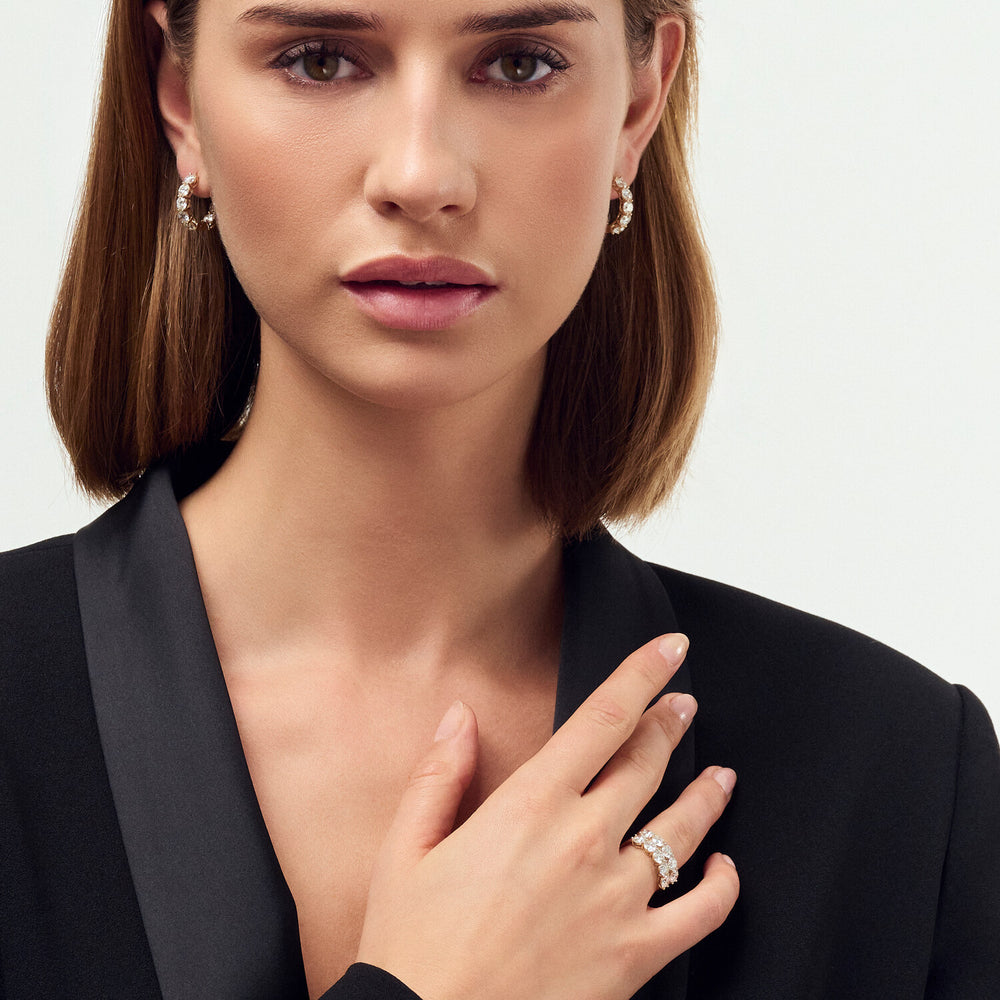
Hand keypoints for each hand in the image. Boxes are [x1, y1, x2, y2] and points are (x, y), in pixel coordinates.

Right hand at [355, 634, 737, 999]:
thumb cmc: (413, 945)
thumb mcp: (405, 849)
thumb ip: (439, 774)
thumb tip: (460, 715)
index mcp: (530, 807)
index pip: (602, 719)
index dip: (641, 675)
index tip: (669, 648)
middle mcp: (584, 841)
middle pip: (646, 762)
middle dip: (669, 723)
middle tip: (683, 703)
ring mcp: (616, 898)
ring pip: (682, 827)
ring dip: (706, 792)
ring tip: (721, 775)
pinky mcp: (635, 955)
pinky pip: (700, 913)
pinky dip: (723, 887)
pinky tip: (726, 869)